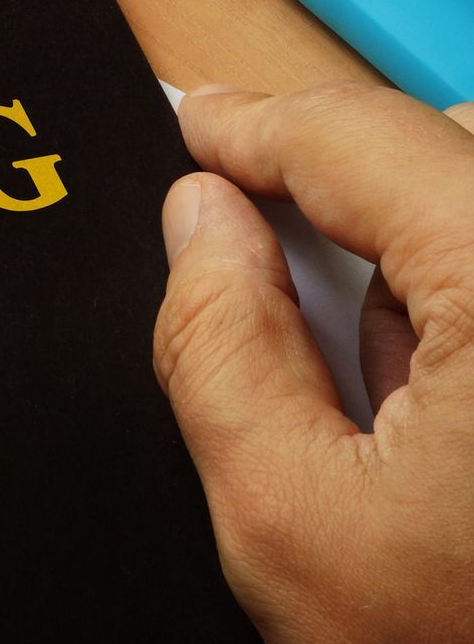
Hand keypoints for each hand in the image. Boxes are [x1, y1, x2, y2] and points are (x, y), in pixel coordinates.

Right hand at [155, 83, 473, 643]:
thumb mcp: (290, 520)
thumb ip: (218, 344)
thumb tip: (200, 219)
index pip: (367, 140)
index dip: (257, 124)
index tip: (195, 122)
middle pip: (456, 154)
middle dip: (353, 197)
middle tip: (267, 270)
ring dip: (428, 264)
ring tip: (391, 403)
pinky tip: (452, 426)